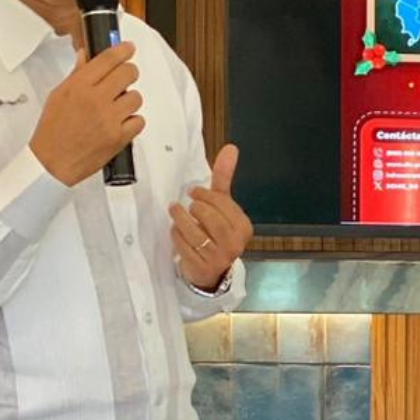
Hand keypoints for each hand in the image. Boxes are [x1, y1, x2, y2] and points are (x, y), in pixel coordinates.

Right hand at [29, 42, 143, 185]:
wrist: (52, 163)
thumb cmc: (52, 131)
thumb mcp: (58, 96)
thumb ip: (76, 75)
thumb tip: (86, 56)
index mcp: (79, 87)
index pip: (107, 59)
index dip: (122, 50)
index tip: (128, 48)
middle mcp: (96, 100)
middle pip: (128, 73)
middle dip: (128, 73)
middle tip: (124, 78)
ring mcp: (109, 119)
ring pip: (136, 97)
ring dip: (128, 100)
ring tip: (116, 108)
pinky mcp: (119, 137)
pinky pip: (139, 120)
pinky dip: (132, 122)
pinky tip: (119, 123)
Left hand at [168, 145, 253, 290]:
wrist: (212, 270)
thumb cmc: (216, 231)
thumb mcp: (222, 205)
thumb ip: (224, 177)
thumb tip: (231, 148)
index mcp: (243, 226)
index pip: (222, 203)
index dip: (204, 195)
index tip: (192, 192)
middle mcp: (235, 243)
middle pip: (210, 217)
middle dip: (195, 208)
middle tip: (186, 205)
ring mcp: (220, 257)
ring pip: (196, 232)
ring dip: (181, 220)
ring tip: (175, 212)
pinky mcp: (203, 268)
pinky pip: (185, 247)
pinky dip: (177, 236)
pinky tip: (176, 231)